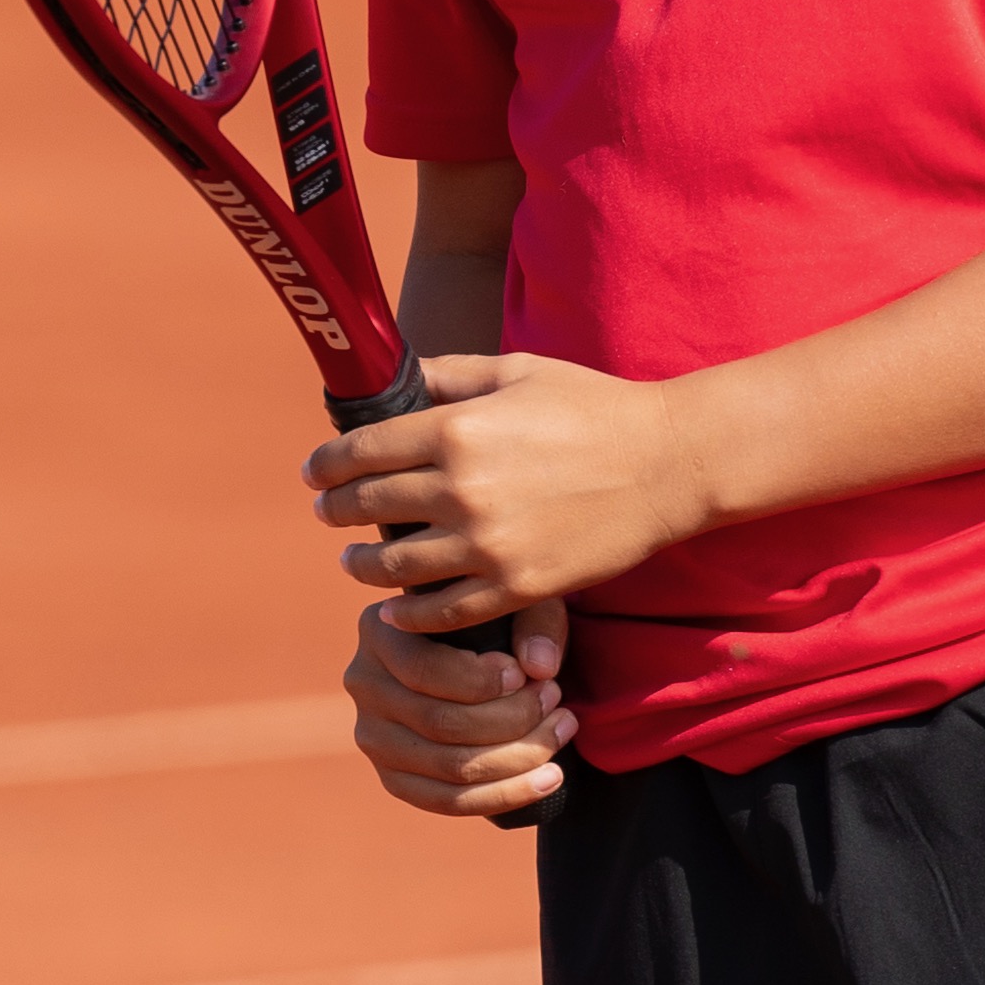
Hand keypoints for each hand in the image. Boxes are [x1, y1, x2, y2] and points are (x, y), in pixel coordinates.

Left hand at [305, 352, 717, 630]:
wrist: (669, 464)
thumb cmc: (595, 407)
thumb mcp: (519, 371)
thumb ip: (452, 374)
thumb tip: (399, 379)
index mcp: (456, 428)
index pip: (361, 451)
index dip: (327, 464)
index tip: (315, 472)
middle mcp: (462, 488)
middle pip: (368, 506)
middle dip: (336, 509)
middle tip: (327, 511)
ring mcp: (488, 544)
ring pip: (393, 564)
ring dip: (361, 564)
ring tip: (353, 560)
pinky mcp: (517, 586)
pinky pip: (442, 611)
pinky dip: (408, 613)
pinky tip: (393, 609)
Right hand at [343, 593, 576, 822]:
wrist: (480, 651)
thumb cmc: (498, 618)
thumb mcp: (518, 600)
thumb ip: (535, 622)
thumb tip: (540, 667)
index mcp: (380, 630)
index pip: (423, 670)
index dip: (481, 682)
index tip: (526, 676)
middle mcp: (364, 684)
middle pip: (439, 723)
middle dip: (512, 719)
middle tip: (556, 700)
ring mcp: (374, 736)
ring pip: (449, 767)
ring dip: (518, 756)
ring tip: (562, 729)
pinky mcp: (394, 777)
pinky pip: (446, 801)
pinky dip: (504, 795)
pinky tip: (551, 777)